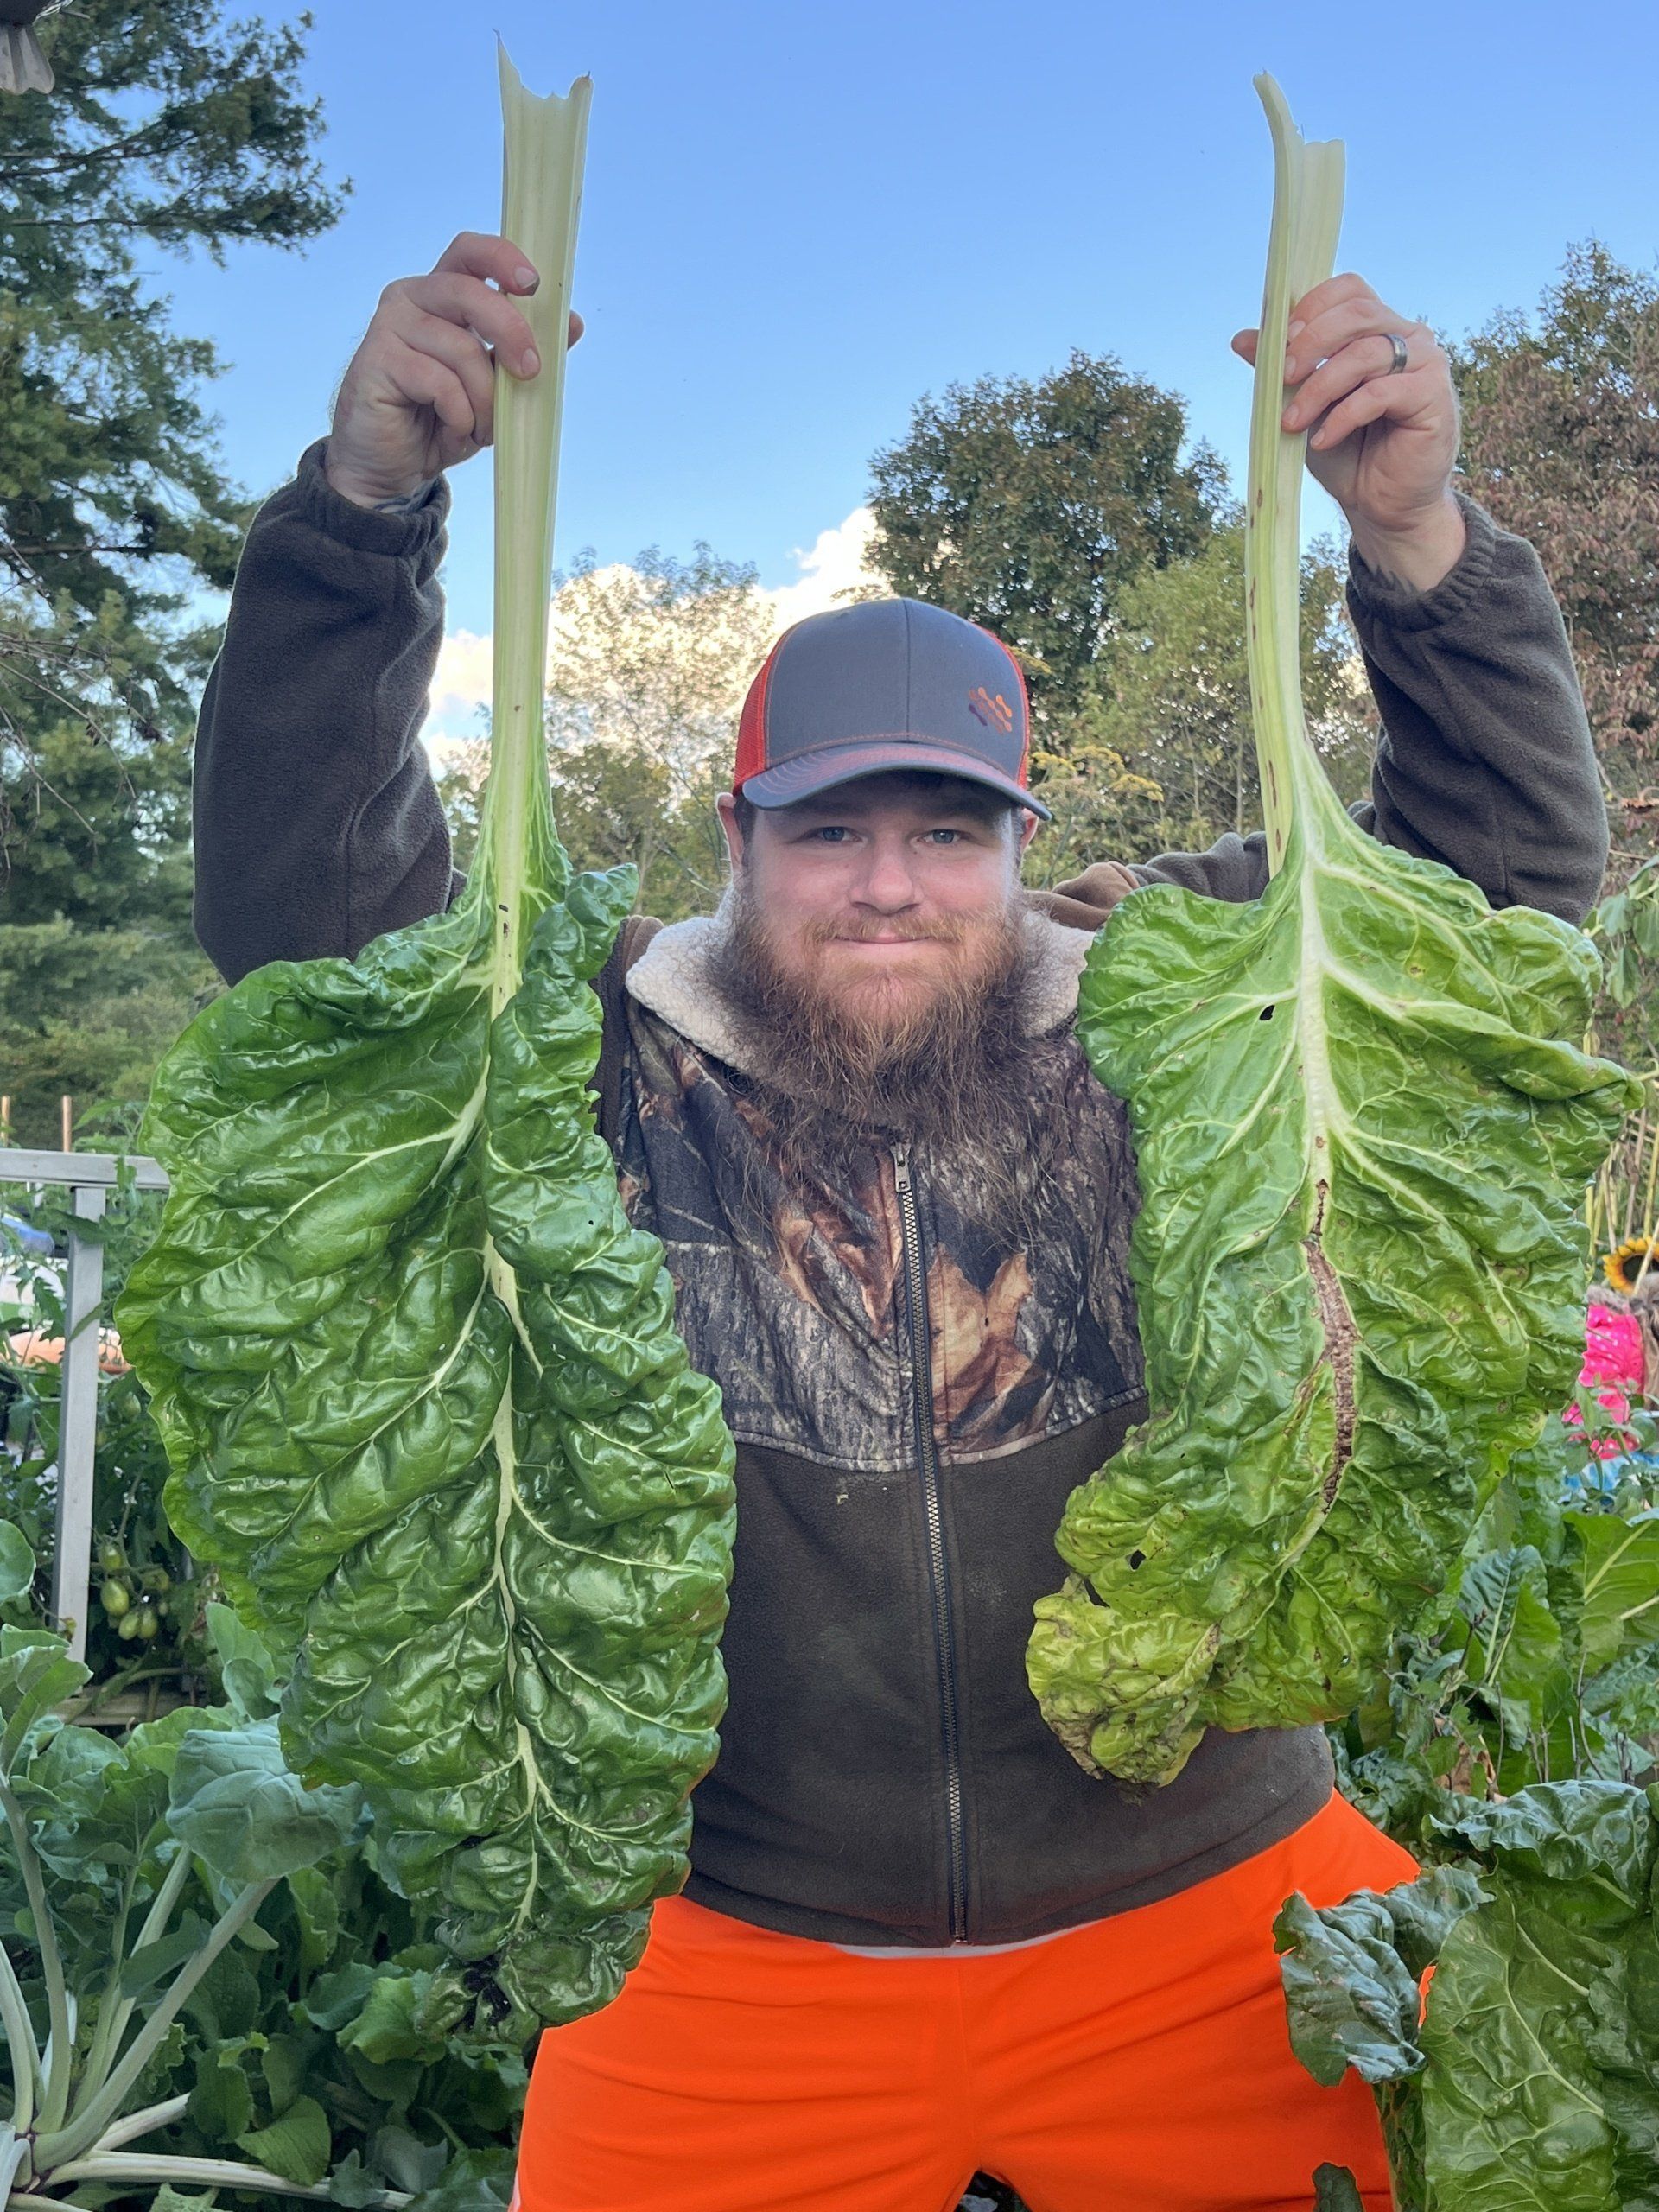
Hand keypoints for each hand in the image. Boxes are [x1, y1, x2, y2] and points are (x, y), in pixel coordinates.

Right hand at [326, 231, 583, 508]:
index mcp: (441, 293)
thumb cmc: (441, 419)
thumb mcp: (493, 386)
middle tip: (530, 372)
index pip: (469, 252)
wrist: (393, 466)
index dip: (501, 258)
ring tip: (481, 428)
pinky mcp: (376, 362)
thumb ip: (522, 351)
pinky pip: (440, 383)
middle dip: (511, 333)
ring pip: (461, 348)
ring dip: (484, 399)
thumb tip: (572, 323)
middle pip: (469, 293)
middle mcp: (411, 298)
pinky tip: (453, 430)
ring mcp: (388, 326)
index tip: (531, 284)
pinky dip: (460, 416)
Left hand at [1232, 273, 1464, 587]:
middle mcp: (1407, 336)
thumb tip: (1242, 338)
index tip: (1278, 345)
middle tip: (1280, 379)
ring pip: (1366, 352)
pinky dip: (1343, 415)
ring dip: (1319, 387)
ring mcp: (1425, 363)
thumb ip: (1283, 370)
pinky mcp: (1433, 395)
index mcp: (1378, 328)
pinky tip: (1322, 440)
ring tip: (1291, 423)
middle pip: (1356, 313)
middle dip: (1309, 343)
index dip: (1311, 308)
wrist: (1383, 504)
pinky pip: (1381, 392)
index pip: (1348, 290)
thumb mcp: (1306, 406)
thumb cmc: (1348, 452)